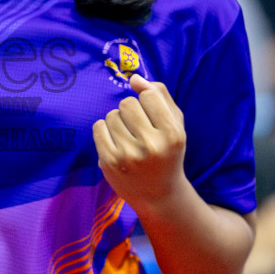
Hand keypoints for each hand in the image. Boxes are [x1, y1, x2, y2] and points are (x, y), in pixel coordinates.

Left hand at [92, 73, 188, 211]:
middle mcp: (151, 146)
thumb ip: (160, 96)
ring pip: (111, 115)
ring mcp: (128, 155)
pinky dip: (104, 131)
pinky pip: (98, 127)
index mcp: (172, 134)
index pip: (148, 95)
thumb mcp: (175, 124)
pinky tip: (116, 143)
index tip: (151, 115)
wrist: (158, 195)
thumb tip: (134, 78)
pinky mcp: (109, 162)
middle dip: (131, 111)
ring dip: (117, 121)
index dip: (147, 101)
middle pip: (127, 103)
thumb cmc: (167, 152)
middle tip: (138, 127)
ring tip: (128, 137)